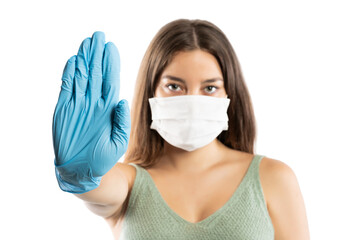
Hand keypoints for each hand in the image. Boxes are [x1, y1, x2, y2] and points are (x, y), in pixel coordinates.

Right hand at [52, 31, 129, 192]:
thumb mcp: (119, 141)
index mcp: (108, 109)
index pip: (110, 81)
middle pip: (96, 74)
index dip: (111, 64)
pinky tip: (73, 61)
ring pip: (81, 77)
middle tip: (98, 36)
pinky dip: (69, 74)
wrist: (84, 170)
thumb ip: (121, 121)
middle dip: (97, 55)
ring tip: (86, 43)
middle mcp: (94, 103)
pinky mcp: (65, 109)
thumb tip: (122, 100)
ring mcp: (79, 105)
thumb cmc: (103, 158)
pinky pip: (66, 88)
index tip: (111, 48)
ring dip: (84, 60)